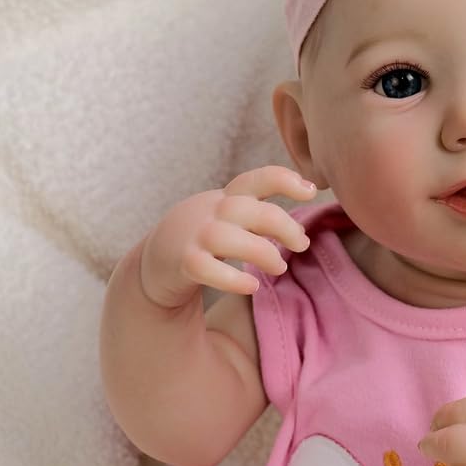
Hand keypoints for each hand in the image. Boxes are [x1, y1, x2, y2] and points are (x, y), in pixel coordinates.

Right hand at [139, 165, 316, 308]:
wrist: (154, 261)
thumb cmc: (204, 238)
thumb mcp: (230, 218)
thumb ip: (261, 217)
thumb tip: (301, 233)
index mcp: (227, 199)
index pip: (256, 179)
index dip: (284, 180)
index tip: (311, 191)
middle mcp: (211, 211)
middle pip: (248, 209)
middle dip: (283, 226)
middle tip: (302, 245)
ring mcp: (194, 236)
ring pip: (229, 238)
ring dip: (262, 253)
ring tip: (280, 267)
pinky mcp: (183, 262)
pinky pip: (207, 268)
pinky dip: (232, 279)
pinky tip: (253, 286)